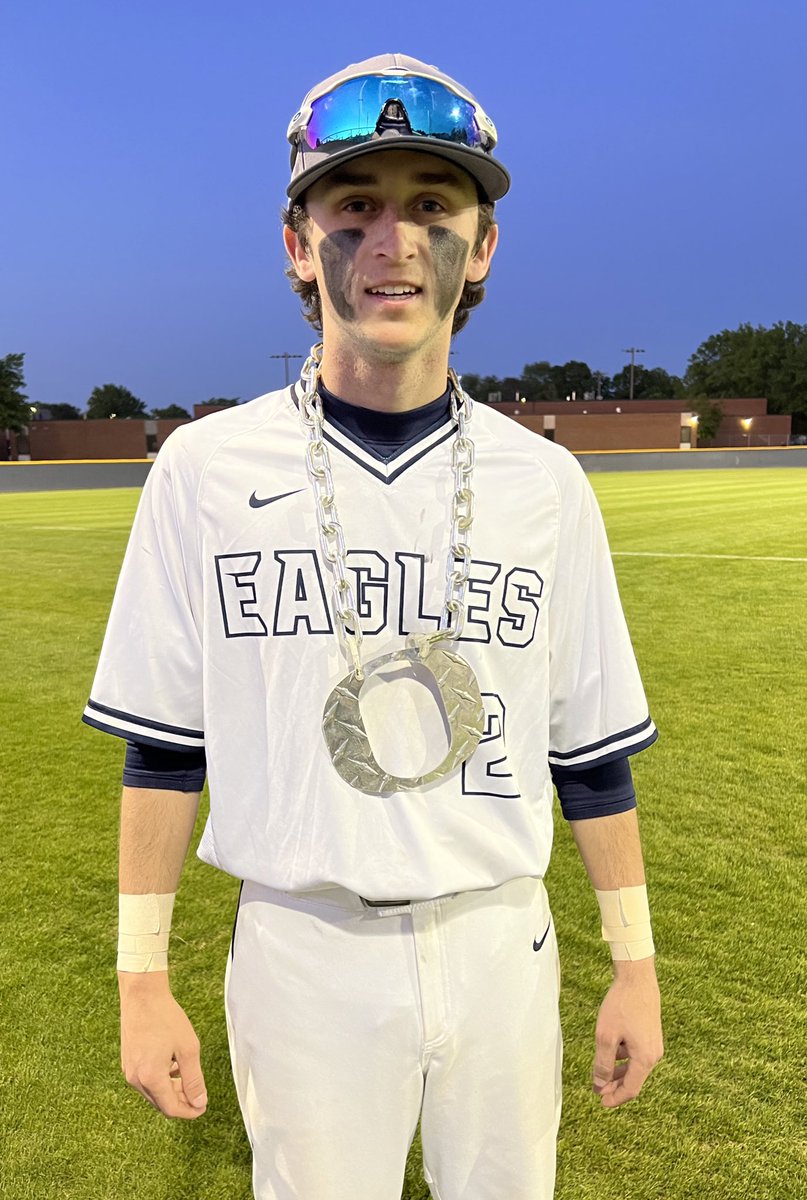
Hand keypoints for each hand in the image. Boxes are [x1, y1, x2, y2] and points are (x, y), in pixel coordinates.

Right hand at [119, 971, 207, 1118]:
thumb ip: (194, 1079)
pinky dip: (160, 1080)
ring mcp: (128, 1070)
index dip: (189, 1111)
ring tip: (188, 1076)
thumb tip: (199, 1102)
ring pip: (153, 1092)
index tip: (203, 1106)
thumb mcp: (188, 1048)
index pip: (171, 1108)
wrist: (142, 995)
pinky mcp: (127, 1062)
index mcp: (150, 1077)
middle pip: (161, 1103)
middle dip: (181, 1101)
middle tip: (199, 1093)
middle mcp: (136, 1079)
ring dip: (171, 1090)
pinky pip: (145, 1080)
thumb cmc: (166, 1018)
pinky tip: (173, 1065)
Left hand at [592, 958, 662, 1108]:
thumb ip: (603, 1063)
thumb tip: (599, 1085)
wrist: (637, 978)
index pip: (630, 1089)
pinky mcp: (651, 1034)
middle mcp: (654, 1055)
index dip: (615, 1098)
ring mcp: (654, 1044)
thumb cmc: (621, 1005)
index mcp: (645, 1059)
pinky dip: (624, 1058)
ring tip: (600, 1073)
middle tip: (597, 1090)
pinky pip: (637, 1054)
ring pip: (635, 1066)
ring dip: (618, 1072)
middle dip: (615, 1086)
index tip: (600, 1102)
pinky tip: (611, 1051)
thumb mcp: (606, 1036)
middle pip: (634, 1079)